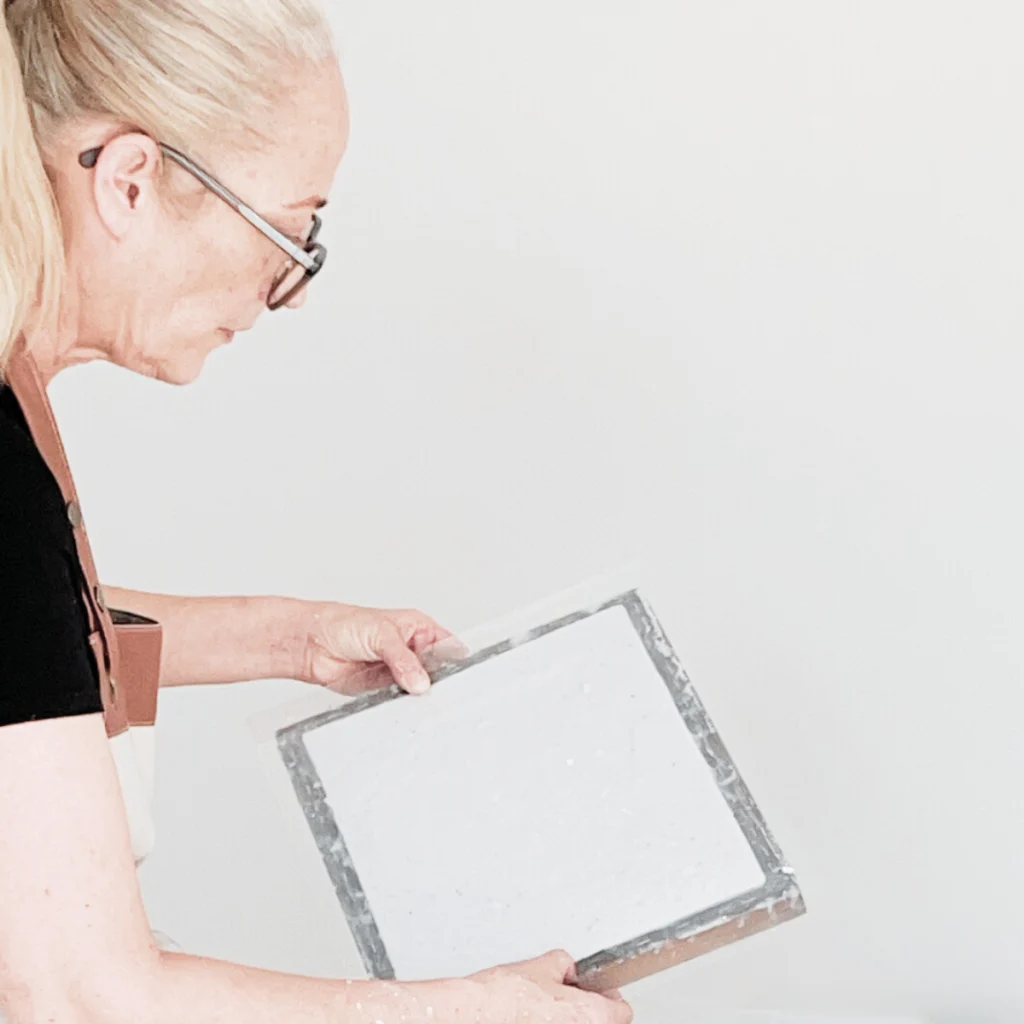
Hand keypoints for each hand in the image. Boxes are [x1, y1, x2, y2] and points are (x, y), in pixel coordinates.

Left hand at [295, 602, 466, 695]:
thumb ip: (403, 659)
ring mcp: (399, 671)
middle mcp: (411, 650)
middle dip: (438, 683)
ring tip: (420, 700)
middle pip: (436, 671)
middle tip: (440, 693)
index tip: (461, 677)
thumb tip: (420, 681)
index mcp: (418, 629)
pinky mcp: (384, 690)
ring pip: (419, 689)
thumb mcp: (382, 634)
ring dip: (419, 696)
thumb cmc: (343, 623)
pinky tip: (403, 706)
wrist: (312, 644)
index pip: (447, 646)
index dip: (456, 661)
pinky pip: (400, 701)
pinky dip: (402, 705)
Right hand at [469, 950, 632, 1023]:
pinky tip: (531, 1018)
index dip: (608, 995)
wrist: (474, 1015)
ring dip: (568, 1020)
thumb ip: (565, 964)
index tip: (598, 990)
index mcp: (593, 1016)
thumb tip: (568, 968)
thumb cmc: (504, 997)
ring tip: (543, 1010)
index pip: (622, 1010)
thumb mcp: (542, 964)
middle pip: (602, 1023)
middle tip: (565, 998)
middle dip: (586, 1008)